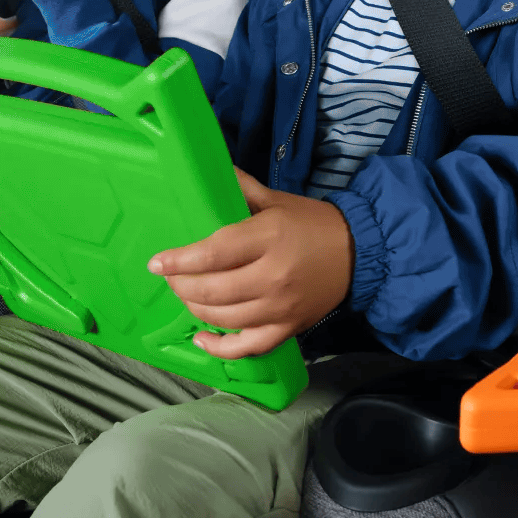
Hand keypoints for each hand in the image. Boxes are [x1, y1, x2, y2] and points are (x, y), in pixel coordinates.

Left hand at [149, 169, 355, 358]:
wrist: (359, 252)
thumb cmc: (313, 223)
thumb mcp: (277, 200)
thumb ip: (240, 188)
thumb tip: (208, 169)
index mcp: (269, 238)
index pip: (214, 253)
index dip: (179, 261)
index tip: (157, 263)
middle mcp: (273, 276)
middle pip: (213, 290)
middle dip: (182, 286)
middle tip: (172, 277)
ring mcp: (281, 307)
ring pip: (224, 318)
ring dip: (195, 309)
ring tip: (187, 296)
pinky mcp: (289, 328)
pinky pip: (248, 347)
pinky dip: (221, 348)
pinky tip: (202, 338)